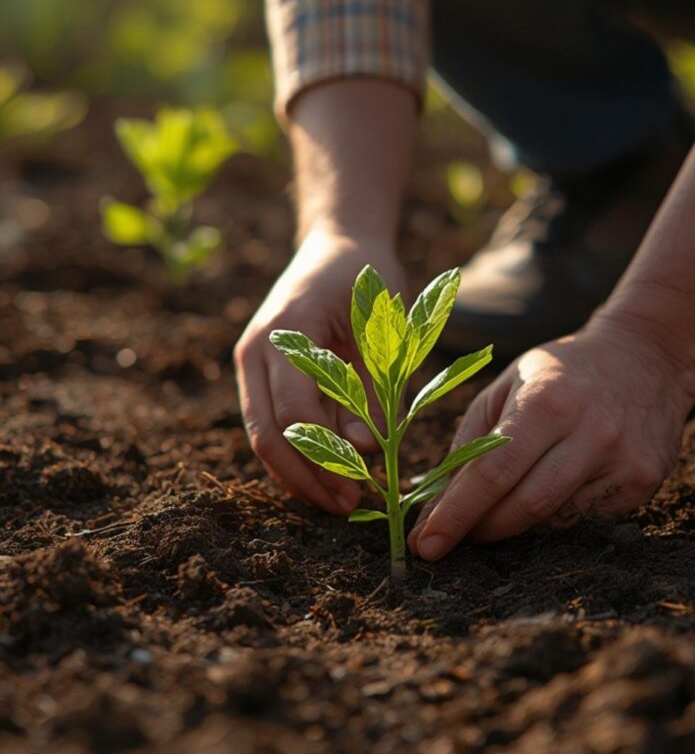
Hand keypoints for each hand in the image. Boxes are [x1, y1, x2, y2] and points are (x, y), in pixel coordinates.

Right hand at [234, 230, 405, 513]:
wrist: (340, 247)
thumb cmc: (369, 283)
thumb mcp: (383, 331)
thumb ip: (372, 389)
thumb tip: (362, 451)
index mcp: (284, 334)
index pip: (293, 411)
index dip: (325, 455)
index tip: (362, 484)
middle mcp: (256, 352)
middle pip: (266, 434)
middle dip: (305, 478)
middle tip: (347, 506)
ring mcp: (252, 365)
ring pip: (262, 437)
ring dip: (297, 475)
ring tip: (340, 501)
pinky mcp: (259, 376)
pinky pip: (269, 426)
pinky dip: (293, 457)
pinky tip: (325, 479)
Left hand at [408, 317, 694, 559]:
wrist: (646, 356)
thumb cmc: (559, 374)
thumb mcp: (506, 387)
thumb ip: (468, 444)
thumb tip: (433, 508)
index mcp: (547, 402)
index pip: (492, 473)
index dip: (456, 514)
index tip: (426, 545)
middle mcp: (590, 432)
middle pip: (525, 506)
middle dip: (482, 530)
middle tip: (455, 537)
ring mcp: (623, 461)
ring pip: (555, 521)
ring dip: (517, 527)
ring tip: (499, 510)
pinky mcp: (644, 482)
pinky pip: (585, 520)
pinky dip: (554, 518)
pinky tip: (550, 492)